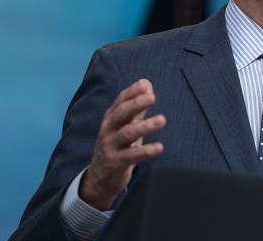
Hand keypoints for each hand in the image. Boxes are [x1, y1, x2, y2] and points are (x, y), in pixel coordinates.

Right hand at [79, 79, 165, 210]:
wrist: (99, 178)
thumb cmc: (117, 146)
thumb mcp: (125, 126)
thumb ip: (136, 107)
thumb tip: (147, 84)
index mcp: (111, 119)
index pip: (120, 102)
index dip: (132, 92)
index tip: (145, 84)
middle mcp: (108, 130)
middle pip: (120, 114)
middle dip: (135, 104)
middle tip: (152, 97)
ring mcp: (110, 147)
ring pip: (127, 134)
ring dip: (145, 126)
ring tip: (162, 120)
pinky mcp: (115, 163)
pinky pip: (131, 156)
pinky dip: (146, 151)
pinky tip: (160, 147)